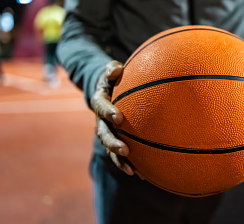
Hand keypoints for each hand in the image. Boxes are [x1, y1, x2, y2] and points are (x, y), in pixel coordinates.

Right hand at [91, 60, 134, 175]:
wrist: (106, 90)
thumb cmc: (114, 77)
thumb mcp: (111, 70)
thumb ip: (112, 69)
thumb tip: (117, 68)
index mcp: (99, 101)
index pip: (101, 107)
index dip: (108, 112)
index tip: (118, 117)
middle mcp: (100, 120)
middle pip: (103, 134)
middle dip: (113, 143)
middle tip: (125, 149)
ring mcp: (107, 132)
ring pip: (110, 148)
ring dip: (120, 159)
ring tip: (131, 170)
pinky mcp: (115, 140)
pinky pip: (121, 154)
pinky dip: (131, 164)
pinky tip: (144, 175)